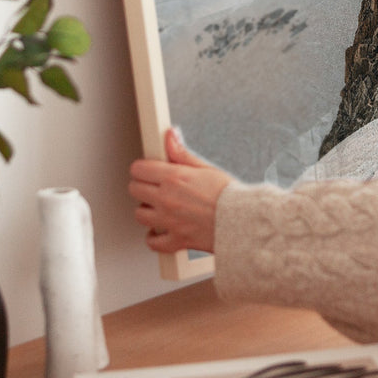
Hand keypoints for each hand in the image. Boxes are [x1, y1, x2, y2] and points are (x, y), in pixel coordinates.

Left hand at [128, 127, 232, 254]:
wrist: (243, 221)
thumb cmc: (229, 195)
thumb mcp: (205, 168)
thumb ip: (182, 153)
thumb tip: (170, 136)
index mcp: (174, 178)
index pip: (139, 169)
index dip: (143, 168)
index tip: (148, 170)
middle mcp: (167, 199)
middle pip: (134, 190)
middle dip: (142, 186)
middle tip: (154, 187)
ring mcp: (169, 221)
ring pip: (139, 215)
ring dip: (147, 210)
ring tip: (159, 207)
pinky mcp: (175, 239)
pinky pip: (152, 242)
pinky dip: (154, 237)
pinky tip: (161, 230)